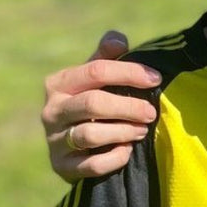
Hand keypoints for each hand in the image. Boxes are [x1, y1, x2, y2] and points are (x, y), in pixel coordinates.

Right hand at [41, 31, 160, 181]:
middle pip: (93, 103)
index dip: (129, 73)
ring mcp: (53, 140)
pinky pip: (90, 165)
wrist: (73, 146)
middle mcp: (51, 110)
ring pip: (90, 134)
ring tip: (142, 130)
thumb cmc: (91, 100)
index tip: (156, 78)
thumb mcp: (95, 76)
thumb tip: (118, 40)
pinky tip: (127, 150)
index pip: (96, 71)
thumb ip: (107, 57)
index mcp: (59, 83)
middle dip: (128, 107)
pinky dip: (114, 158)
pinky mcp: (61, 166)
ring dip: (123, 131)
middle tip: (151, 112)